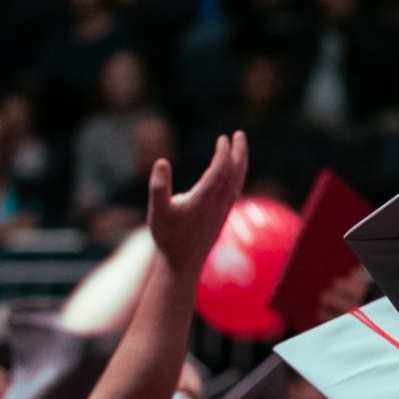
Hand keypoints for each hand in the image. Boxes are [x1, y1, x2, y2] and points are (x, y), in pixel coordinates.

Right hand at [147, 133, 249, 276]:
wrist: (182, 264)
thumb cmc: (167, 237)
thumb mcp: (157, 211)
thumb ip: (158, 187)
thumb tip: (161, 161)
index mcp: (203, 200)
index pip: (220, 171)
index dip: (223, 153)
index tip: (223, 138)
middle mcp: (217, 204)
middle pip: (235, 174)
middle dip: (239, 153)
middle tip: (239, 134)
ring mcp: (222, 210)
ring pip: (237, 182)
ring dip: (241, 163)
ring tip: (240, 148)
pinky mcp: (223, 216)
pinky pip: (235, 190)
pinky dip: (237, 176)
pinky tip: (235, 172)